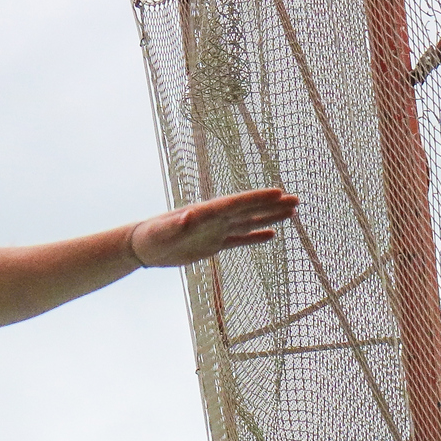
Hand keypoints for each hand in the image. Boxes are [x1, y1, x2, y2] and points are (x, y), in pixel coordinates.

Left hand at [129, 188, 298, 267]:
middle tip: (296, 200)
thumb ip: (177, 224)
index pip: (236, 204)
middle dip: (272, 205)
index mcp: (206, 213)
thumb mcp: (163, 231)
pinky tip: (271, 234)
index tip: (279, 193)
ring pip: (248, 223)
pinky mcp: (212, 244)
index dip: (257, 199)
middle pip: (248, 210)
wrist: (143, 246)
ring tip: (292, 212)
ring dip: (269, 217)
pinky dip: (254, 237)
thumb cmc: (151, 236)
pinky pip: (238, 240)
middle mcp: (214, 219)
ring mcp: (215, 230)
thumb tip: (190, 215)